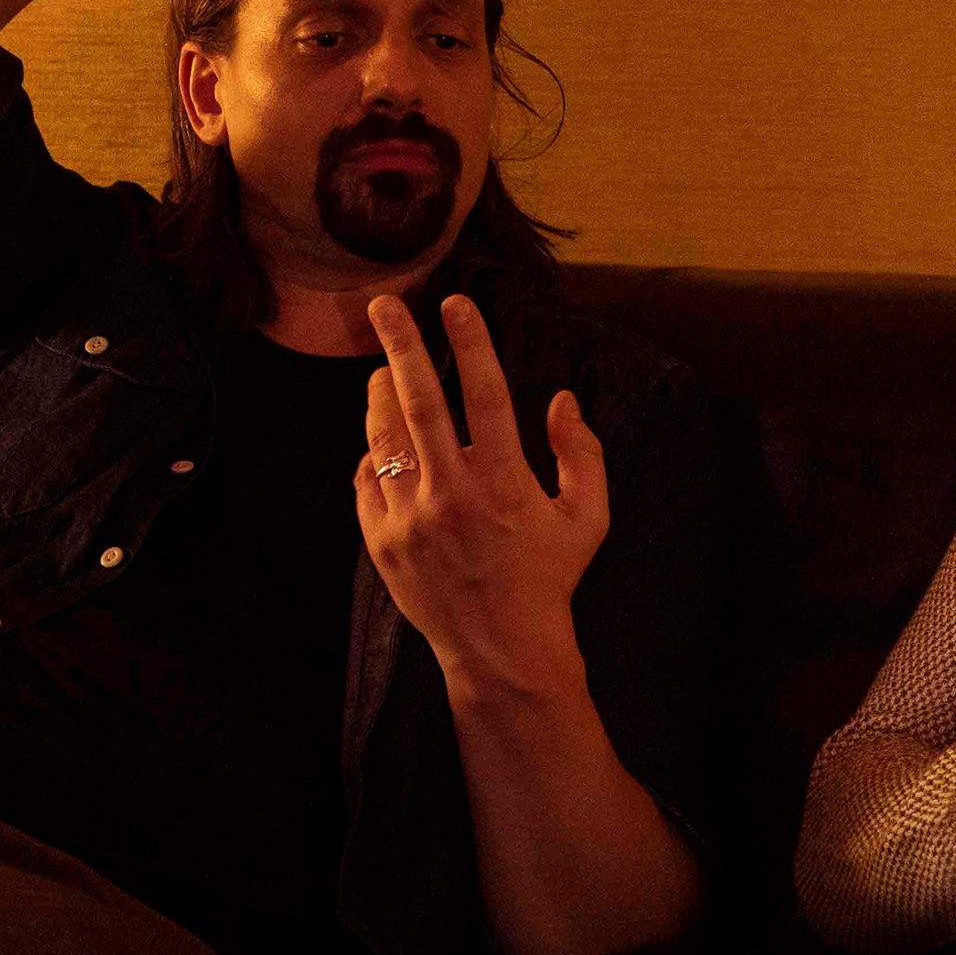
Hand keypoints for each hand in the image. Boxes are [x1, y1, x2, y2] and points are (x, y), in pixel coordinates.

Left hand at [355, 291, 605, 684]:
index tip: (457, 303)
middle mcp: (452, 496)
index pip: (485, 394)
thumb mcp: (588, 518)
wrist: (503, 651)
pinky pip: (367, 480)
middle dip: (400, 345)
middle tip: (384, 305)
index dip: (472, 343)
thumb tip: (563, 399)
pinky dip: (374, 454)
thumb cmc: (550, 578)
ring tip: (382, 370)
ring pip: (383, 436)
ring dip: (379, 393)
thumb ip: (582, 454)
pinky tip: (385, 443)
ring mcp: (410, 520)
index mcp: (504, 483)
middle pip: (419, 401)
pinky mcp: (382, 543)